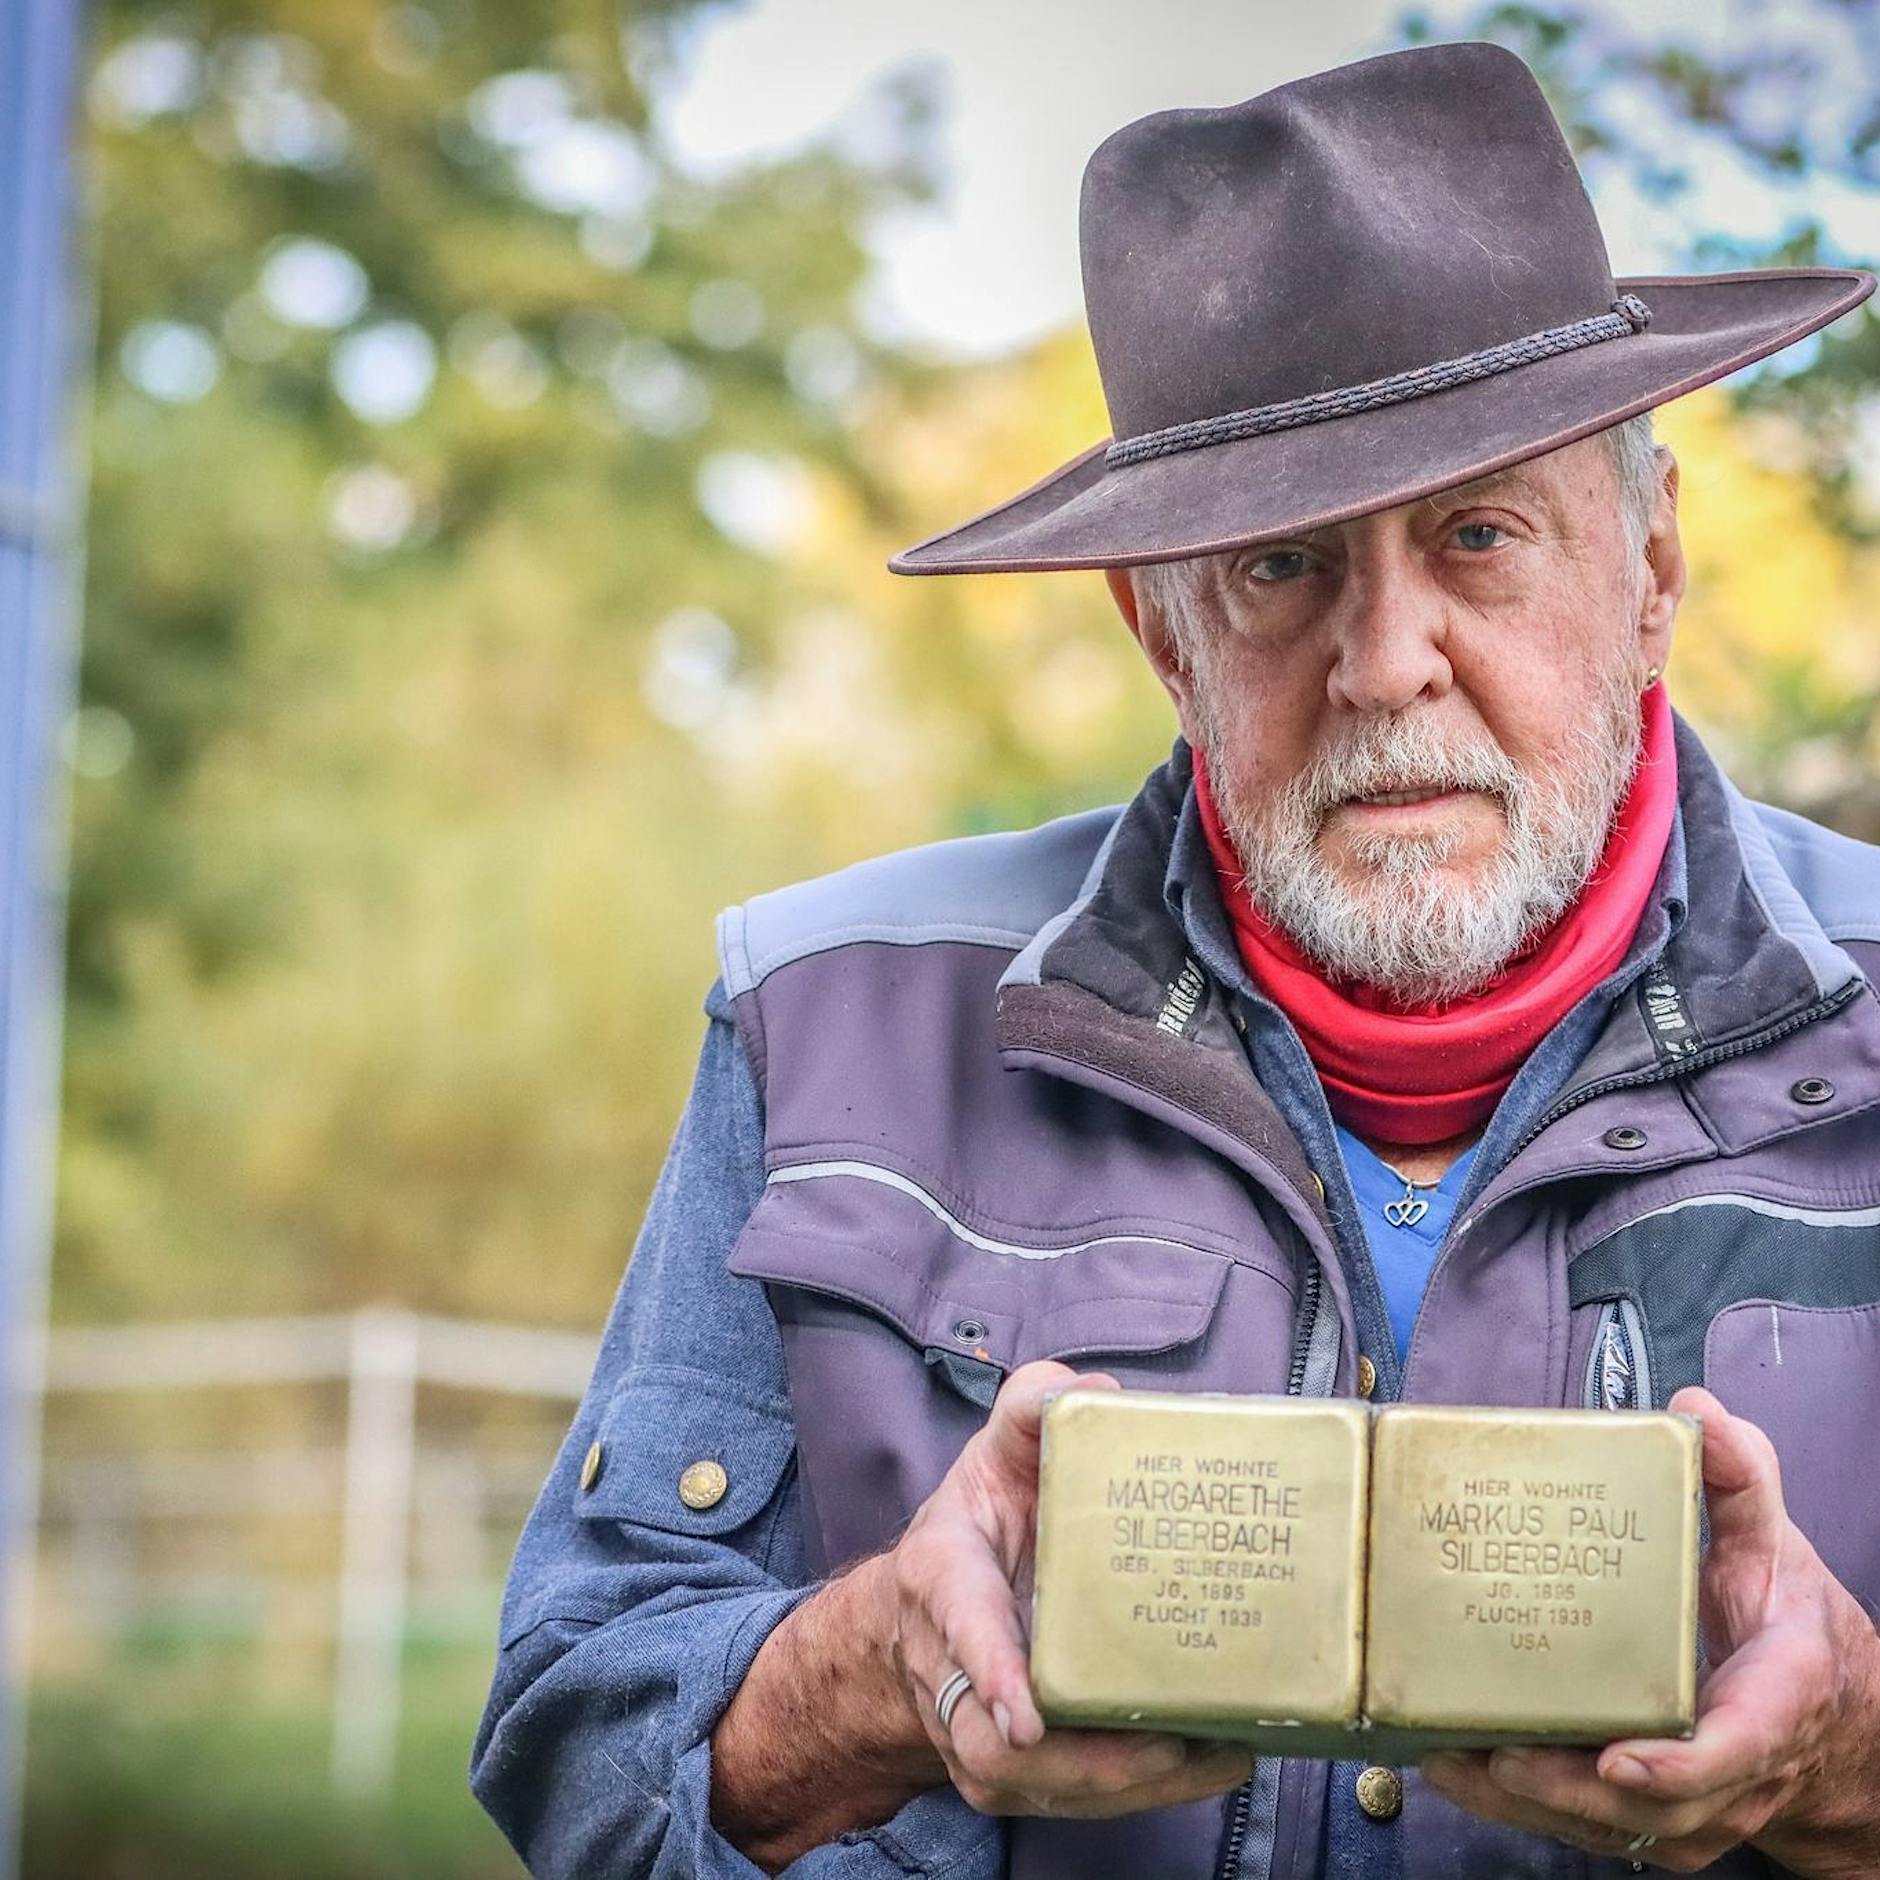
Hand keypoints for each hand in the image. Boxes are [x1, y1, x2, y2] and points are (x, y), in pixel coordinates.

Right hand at [888, 1358, 1256, 1817]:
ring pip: (1039, 1784)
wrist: (927, 1606)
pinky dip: (1140, 1791)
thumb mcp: (996, 1448)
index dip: (989, 1669)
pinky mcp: (1012, 1769)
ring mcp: (974, 1727)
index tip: (1024, 1717)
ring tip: (1211, 1756)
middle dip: (1083, 1760)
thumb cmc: (981, 1518)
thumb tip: (1097, 1392)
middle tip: (1166, 1746)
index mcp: (942, 1574)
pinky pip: (1070, 1797)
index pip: (960, 1621)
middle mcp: (946, 1665)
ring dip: (1126, 1783)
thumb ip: (1035, 1406)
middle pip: (994, 1741)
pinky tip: (1208, 1763)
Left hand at [1421, 1386, 1879, 1874]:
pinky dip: (1526, 1810)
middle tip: (1491, 1754)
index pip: (1734, 1748)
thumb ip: (1742, 1479)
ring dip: (1527, 1805)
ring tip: (1450, 1762)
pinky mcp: (1657, 1823)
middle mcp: (1735, 1774)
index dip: (1678, 1763)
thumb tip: (1696, 1412)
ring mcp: (1696, 1811)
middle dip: (1566, 1788)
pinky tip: (1460, 1771)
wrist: (1837, 1730)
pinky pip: (1591, 1830)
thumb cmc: (1794, 1630)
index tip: (1618, 1755)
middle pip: (1650, 1805)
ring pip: (1611, 1830)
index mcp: (1774, 1702)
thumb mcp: (1779, 1548)